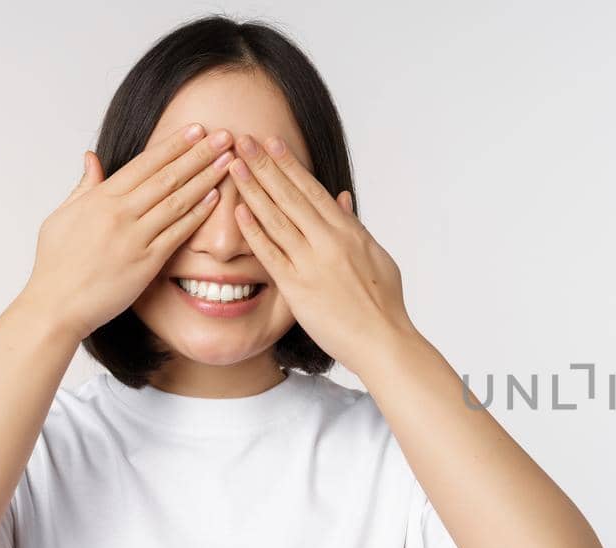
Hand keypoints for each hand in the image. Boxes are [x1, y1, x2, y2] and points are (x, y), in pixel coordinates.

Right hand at [23, 123, 236, 338]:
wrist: (55, 305)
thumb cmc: (56, 263)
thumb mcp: (62, 216)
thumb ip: (84, 187)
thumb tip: (92, 157)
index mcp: (99, 199)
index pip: (144, 164)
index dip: (172, 145)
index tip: (195, 129)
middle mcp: (119, 214)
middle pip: (166, 176)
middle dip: (198, 153)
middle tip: (224, 135)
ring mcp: (134, 237)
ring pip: (177, 200)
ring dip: (206, 178)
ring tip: (228, 160)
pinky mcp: (146, 262)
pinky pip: (178, 233)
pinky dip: (198, 213)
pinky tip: (216, 197)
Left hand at [225, 133, 416, 374]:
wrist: (383, 341)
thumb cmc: (383, 304)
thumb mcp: (376, 256)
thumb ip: (354, 226)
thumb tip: (341, 198)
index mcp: (349, 232)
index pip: (313, 189)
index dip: (290, 164)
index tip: (271, 142)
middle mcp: (330, 241)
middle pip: (291, 195)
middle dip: (264, 164)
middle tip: (242, 139)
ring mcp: (313, 263)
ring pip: (277, 218)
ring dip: (252, 189)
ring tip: (232, 164)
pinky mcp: (298, 288)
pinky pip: (271, 254)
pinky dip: (254, 231)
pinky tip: (238, 211)